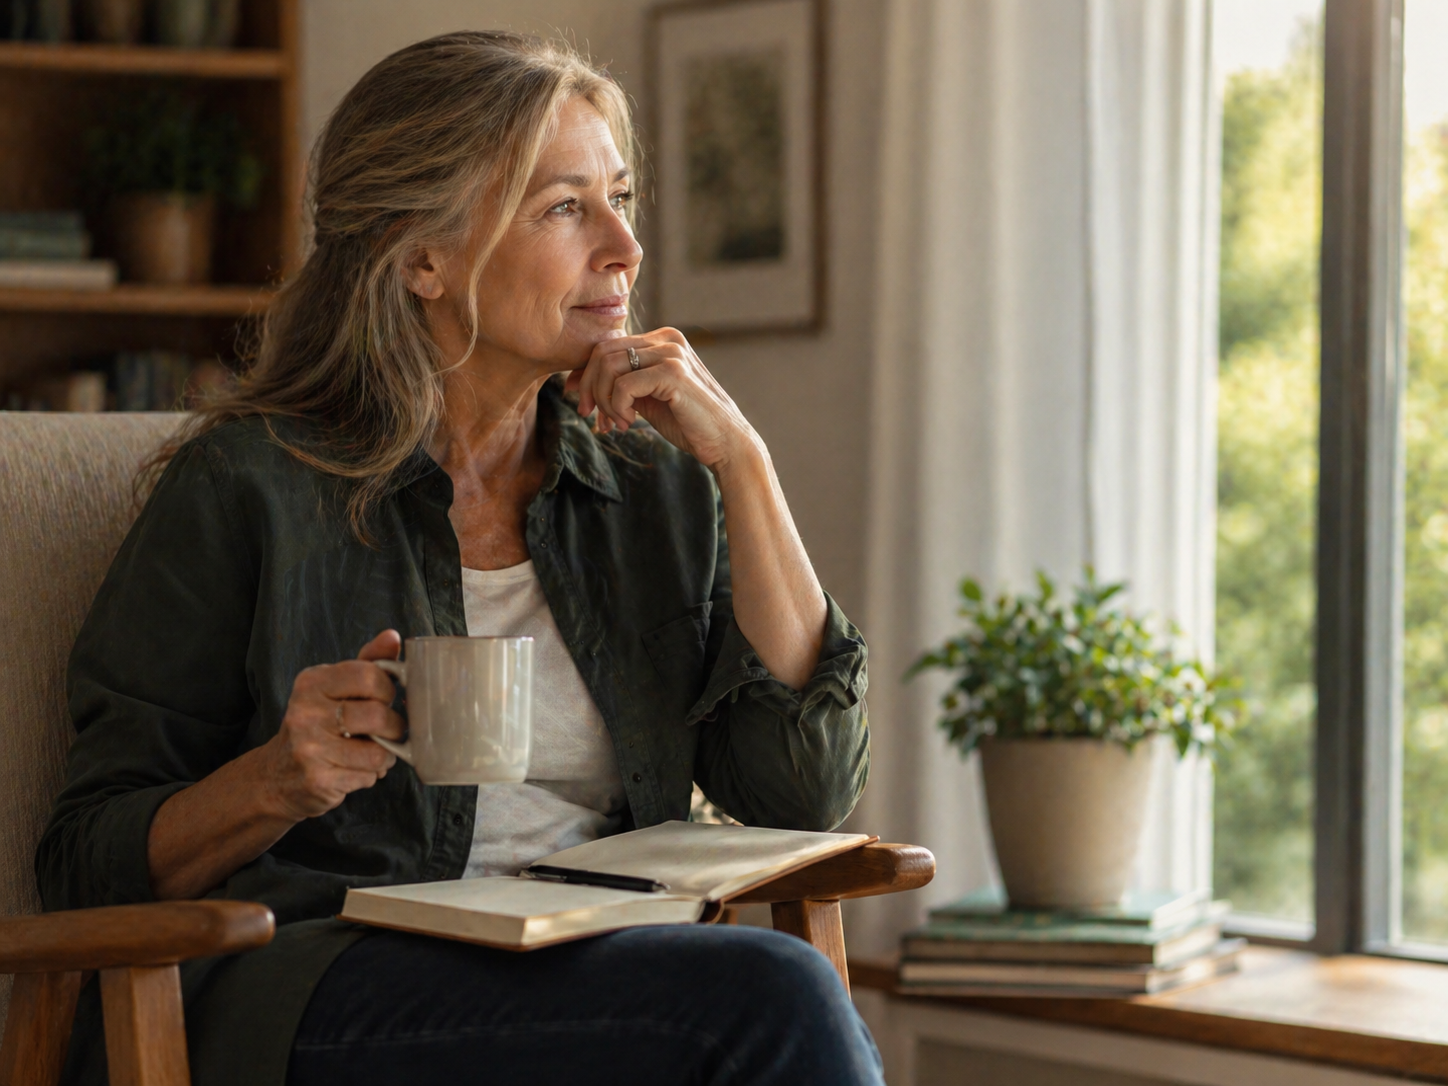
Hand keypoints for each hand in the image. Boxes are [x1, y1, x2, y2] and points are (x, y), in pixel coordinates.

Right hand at [258, 630, 404, 821]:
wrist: (275, 775)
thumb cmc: (317, 724)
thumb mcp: (334, 687)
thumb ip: (367, 662)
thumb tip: (393, 636)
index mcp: (311, 682)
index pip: (369, 675)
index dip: (388, 689)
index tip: (384, 698)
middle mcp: (305, 713)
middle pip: (378, 715)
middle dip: (394, 726)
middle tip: (387, 730)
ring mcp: (309, 749)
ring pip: (379, 752)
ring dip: (385, 755)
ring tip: (372, 751)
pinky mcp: (318, 780)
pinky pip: (368, 776)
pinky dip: (371, 775)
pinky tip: (354, 769)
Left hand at [565, 328, 759, 470]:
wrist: (725, 443)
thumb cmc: (688, 423)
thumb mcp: (648, 398)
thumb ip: (622, 384)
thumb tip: (580, 382)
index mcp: (662, 339)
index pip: (608, 345)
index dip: (586, 374)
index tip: (583, 403)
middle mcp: (667, 338)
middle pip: (603, 352)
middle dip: (590, 387)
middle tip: (591, 416)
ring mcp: (671, 353)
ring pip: (609, 366)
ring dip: (604, 400)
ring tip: (616, 423)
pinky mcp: (673, 372)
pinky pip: (623, 385)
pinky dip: (617, 407)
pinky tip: (628, 423)